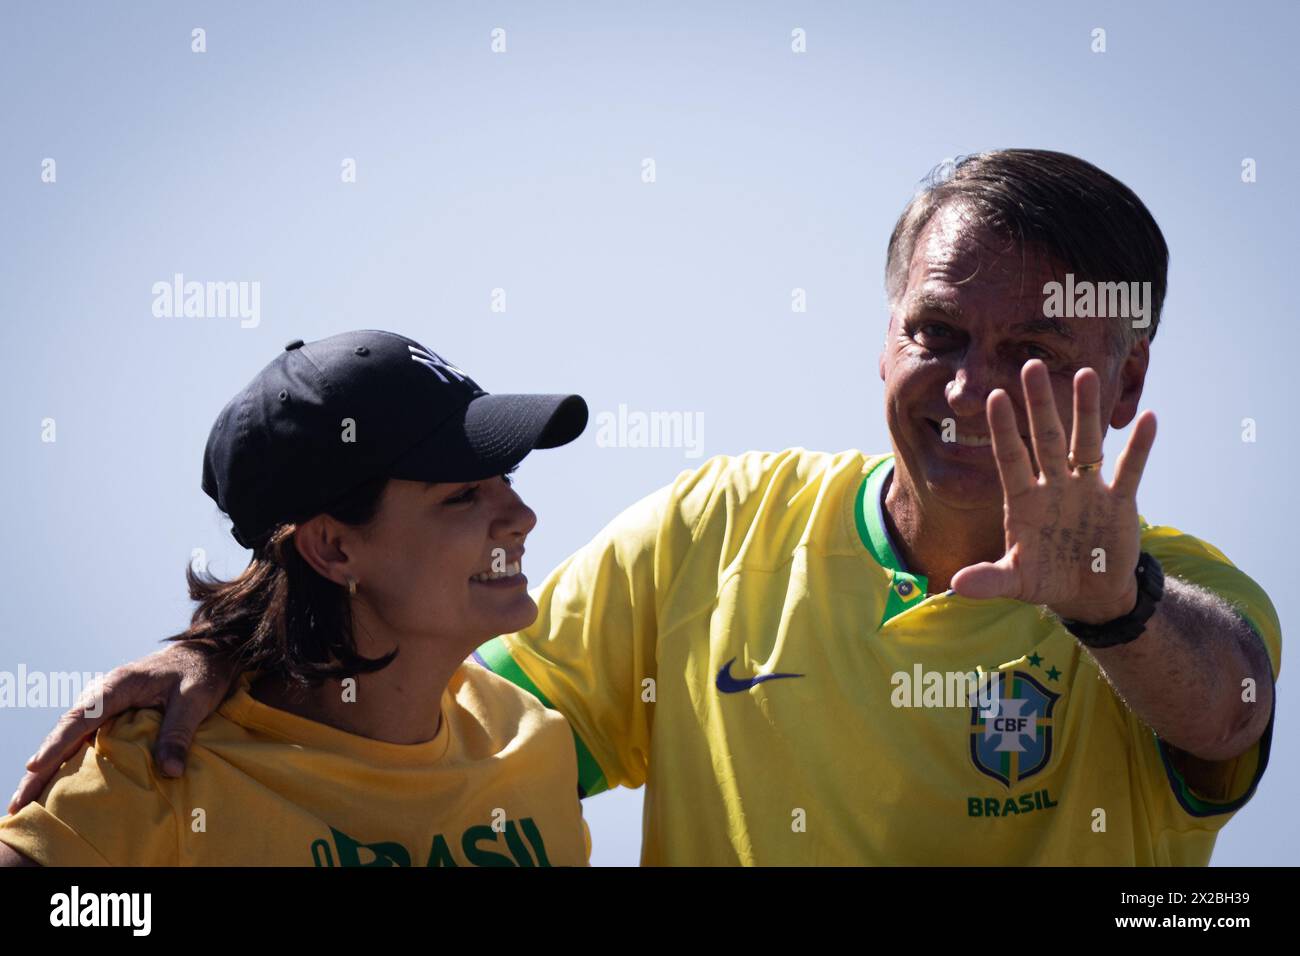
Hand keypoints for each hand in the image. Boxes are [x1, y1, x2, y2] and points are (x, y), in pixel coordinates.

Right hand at [8, 642, 238, 814]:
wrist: (209, 653)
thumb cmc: (202, 672)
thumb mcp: (195, 700)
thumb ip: (179, 732)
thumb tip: (169, 772)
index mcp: (118, 685)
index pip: (80, 718)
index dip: (56, 745)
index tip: (34, 767)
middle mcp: (104, 693)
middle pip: (64, 731)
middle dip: (39, 766)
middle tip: (18, 801)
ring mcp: (106, 703)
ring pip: (69, 736)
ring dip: (48, 765)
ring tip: (26, 799)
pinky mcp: (113, 712)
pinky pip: (83, 737)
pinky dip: (66, 758)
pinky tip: (55, 781)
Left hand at [950, 359, 1156, 622]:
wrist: (1088, 593)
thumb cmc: (1045, 579)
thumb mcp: (1016, 582)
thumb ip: (989, 580)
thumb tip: (955, 585)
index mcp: (1023, 500)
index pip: (1010, 458)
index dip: (1003, 429)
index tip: (994, 396)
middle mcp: (1053, 486)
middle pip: (1045, 438)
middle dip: (1039, 404)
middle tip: (1031, 364)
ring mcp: (1086, 489)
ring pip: (1086, 442)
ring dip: (1086, 410)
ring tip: (1085, 374)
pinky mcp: (1118, 501)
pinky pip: (1130, 469)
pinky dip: (1140, 446)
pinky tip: (1147, 418)